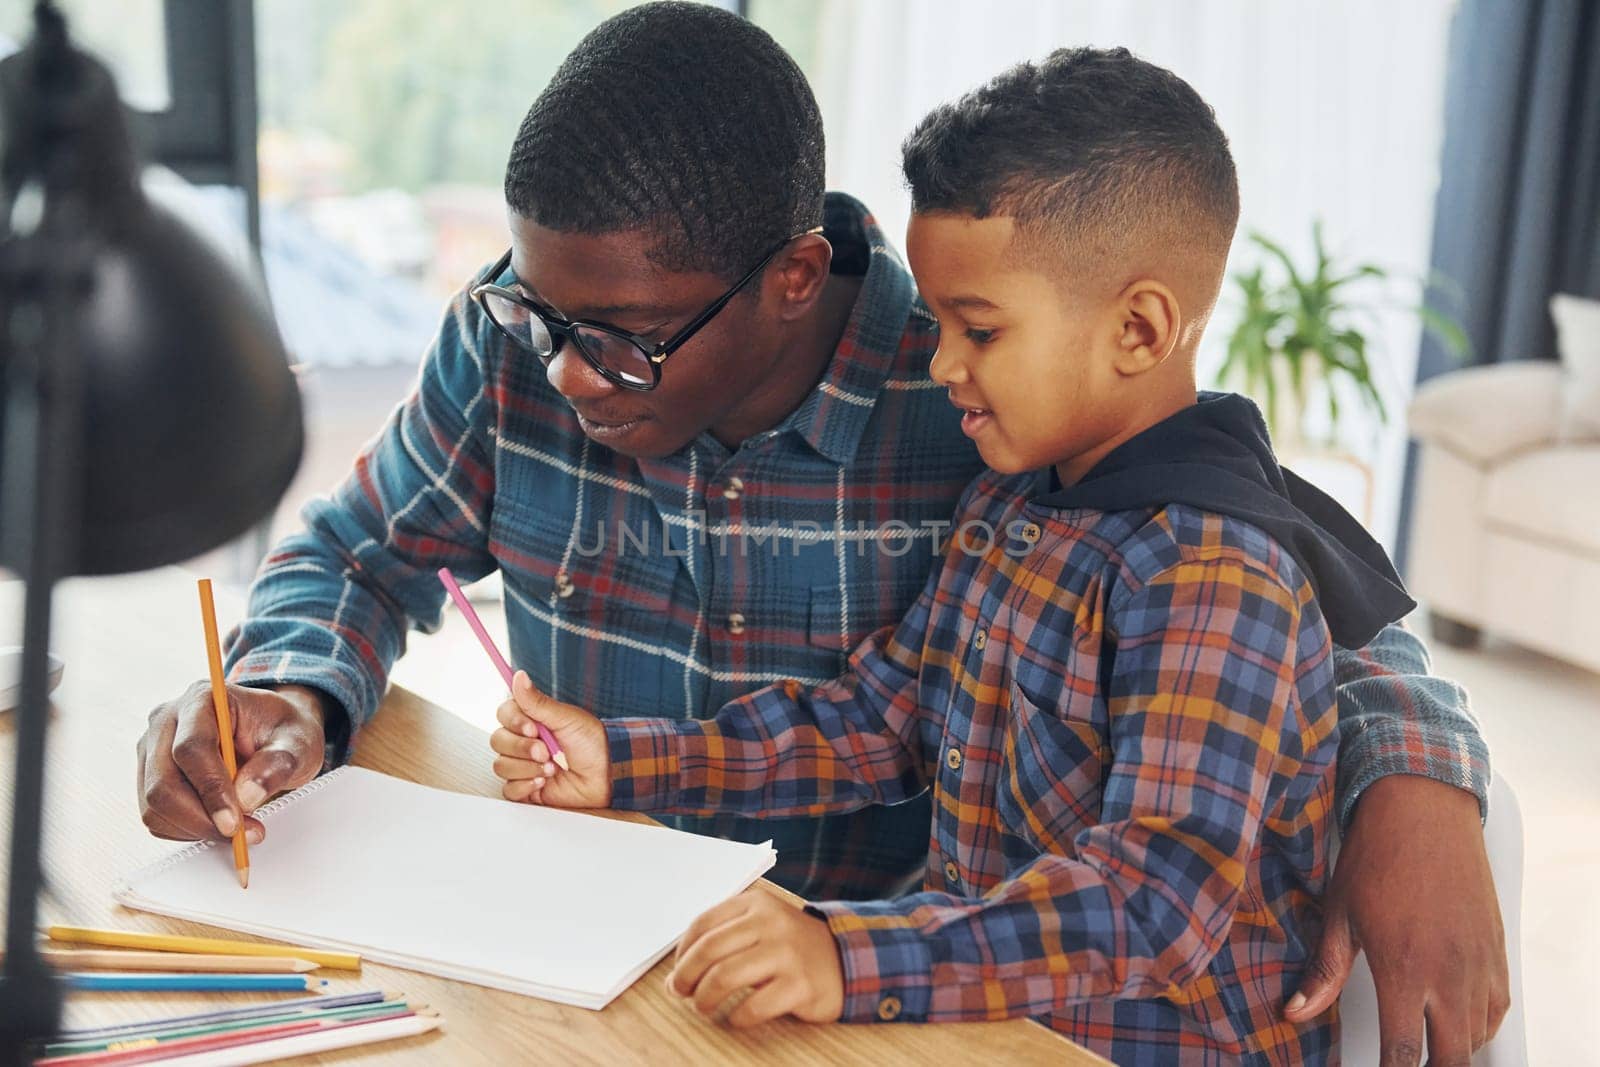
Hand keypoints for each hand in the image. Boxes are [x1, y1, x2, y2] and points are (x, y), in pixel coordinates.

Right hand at [136, 682, 324, 842]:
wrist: (272, 733)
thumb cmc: (282, 731)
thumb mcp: (298, 742)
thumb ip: (278, 763)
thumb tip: (247, 796)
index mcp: (202, 698)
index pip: (191, 748)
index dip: (211, 790)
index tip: (235, 822)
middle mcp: (168, 721)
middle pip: (164, 782)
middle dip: (202, 818)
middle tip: (242, 833)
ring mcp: (152, 749)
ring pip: (154, 805)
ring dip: (195, 828)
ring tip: (238, 827)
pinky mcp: (149, 776)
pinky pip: (155, 817)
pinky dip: (185, 830)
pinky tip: (216, 821)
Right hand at [490, 670, 609, 806]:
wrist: (607, 774)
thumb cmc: (591, 742)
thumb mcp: (565, 718)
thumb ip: (537, 701)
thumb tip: (519, 676)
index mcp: (531, 721)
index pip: (504, 714)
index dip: (514, 722)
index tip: (533, 728)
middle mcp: (523, 741)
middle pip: (498, 740)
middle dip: (522, 748)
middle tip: (546, 752)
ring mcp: (523, 765)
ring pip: (501, 765)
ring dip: (527, 767)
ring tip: (552, 768)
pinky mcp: (526, 789)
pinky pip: (508, 789)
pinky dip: (525, 786)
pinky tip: (543, 782)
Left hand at [668, 888, 843, 1027]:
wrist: (844, 958)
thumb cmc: (789, 946)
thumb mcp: (759, 926)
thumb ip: (721, 941)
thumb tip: (675, 979)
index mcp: (756, 903)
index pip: (703, 924)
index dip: (682, 952)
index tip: (678, 971)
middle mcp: (771, 923)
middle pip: (709, 950)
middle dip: (686, 977)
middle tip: (681, 993)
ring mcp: (787, 953)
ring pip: (725, 977)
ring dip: (704, 998)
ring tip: (704, 1007)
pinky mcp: (800, 986)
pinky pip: (753, 1006)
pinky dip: (736, 1017)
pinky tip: (736, 1018)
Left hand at [1285, 775, 1509, 1064]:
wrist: (1423, 809)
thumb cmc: (1377, 854)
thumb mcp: (1338, 913)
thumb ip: (1322, 973)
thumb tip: (1295, 1013)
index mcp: (1403, 969)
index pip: (1403, 1052)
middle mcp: (1448, 973)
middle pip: (1452, 1058)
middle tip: (1403, 1061)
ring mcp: (1478, 963)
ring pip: (1477, 1038)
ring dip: (1452, 1049)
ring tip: (1423, 1044)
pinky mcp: (1496, 950)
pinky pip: (1496, 1008)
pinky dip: (1477, 1024)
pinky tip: (1453, 1019)